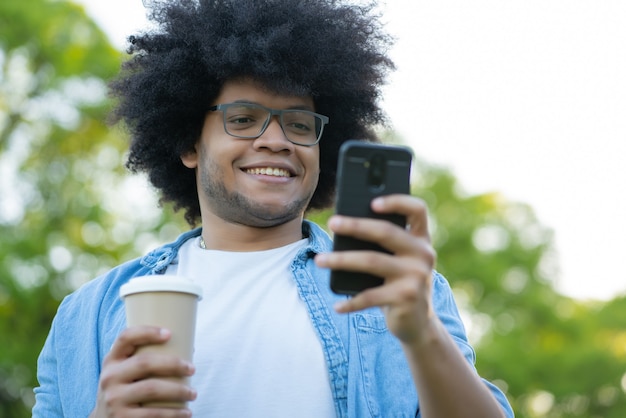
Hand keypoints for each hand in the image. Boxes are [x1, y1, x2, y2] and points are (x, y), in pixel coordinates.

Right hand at [89, 326, 196, 417]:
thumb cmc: (125, 390)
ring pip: (152, 389)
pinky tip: (186, 412)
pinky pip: (153, 414)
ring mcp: (114, 399)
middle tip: (192, 369)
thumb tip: (188, 348)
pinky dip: (174, 414)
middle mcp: (109, 378)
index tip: (169, 334)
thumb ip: (144, 360)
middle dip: (174, 364)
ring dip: (179, 391)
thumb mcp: (124, 373)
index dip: (147, 332)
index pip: (126, 338)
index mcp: (112, 360)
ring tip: (193, 393)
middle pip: (144, 362)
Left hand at [315, 194, 436, 345]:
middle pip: (386, 232)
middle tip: (332, 223)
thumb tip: (343, 228)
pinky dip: (351, 302)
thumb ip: (383, 245)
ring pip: (371, 261)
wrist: (418, 323)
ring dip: (341, 260)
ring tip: (319, 260)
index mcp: (421, 240)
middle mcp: (423, 255)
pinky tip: (337, 305)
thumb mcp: (398, 261)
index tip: (372, 201)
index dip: (397, 202)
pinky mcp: (406, 298)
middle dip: (355, 226)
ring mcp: (417, 277)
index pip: (417, 210)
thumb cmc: (398, 283)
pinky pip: (370, 296)